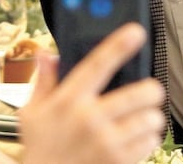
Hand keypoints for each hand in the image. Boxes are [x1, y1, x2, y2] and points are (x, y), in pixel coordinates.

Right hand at [19, 23, 164, 163]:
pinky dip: (148, 138)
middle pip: (139, 94)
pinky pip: (150, 143)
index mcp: (68, 100)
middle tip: (149, 90)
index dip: (118, 45)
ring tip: (140, 118)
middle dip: (150, 90)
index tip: (135, 31)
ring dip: (150, 117)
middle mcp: (90, 119)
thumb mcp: (31, 113)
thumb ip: (43, 81)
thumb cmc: (40, 148)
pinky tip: (135, 138)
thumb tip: (46, 53)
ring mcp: (108, 143)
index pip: (98, 64)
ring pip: (150, 119)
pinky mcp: (120, 163)